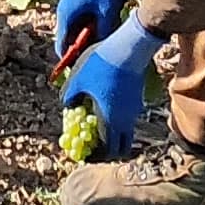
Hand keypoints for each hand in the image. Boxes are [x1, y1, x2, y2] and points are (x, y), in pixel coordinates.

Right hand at [52, 0, 128, 67]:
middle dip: (84, 50)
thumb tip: (105, 49)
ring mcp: (70, 6)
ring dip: (90, 36)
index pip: (62, 48)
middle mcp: (65, 13)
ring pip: (78, 30)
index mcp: (66, 17)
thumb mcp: (107, 8)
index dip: (71, 62)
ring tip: (106, 42)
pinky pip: (83, 20)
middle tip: (100, 60)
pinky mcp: (78, 0)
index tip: (83, 73)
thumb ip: (104, 30)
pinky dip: (92, 25)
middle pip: (71, 41)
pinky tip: (108, 24)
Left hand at [59, 16, 159, 157]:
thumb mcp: (77, 79)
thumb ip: (69, 96)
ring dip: (114, 132)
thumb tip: (67, 105)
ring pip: (126, 130)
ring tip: (97, 123)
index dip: (97, 157)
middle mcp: (126, 119)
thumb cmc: (101, 64)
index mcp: (111, 120)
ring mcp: (134, 108)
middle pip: (121, 146)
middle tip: (94, 145)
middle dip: (108, 150)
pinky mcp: (137, 97)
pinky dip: (118, 118)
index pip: (108, 151)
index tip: (87, 155)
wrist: (129, 47)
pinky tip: (106, 104)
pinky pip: (128, 116)